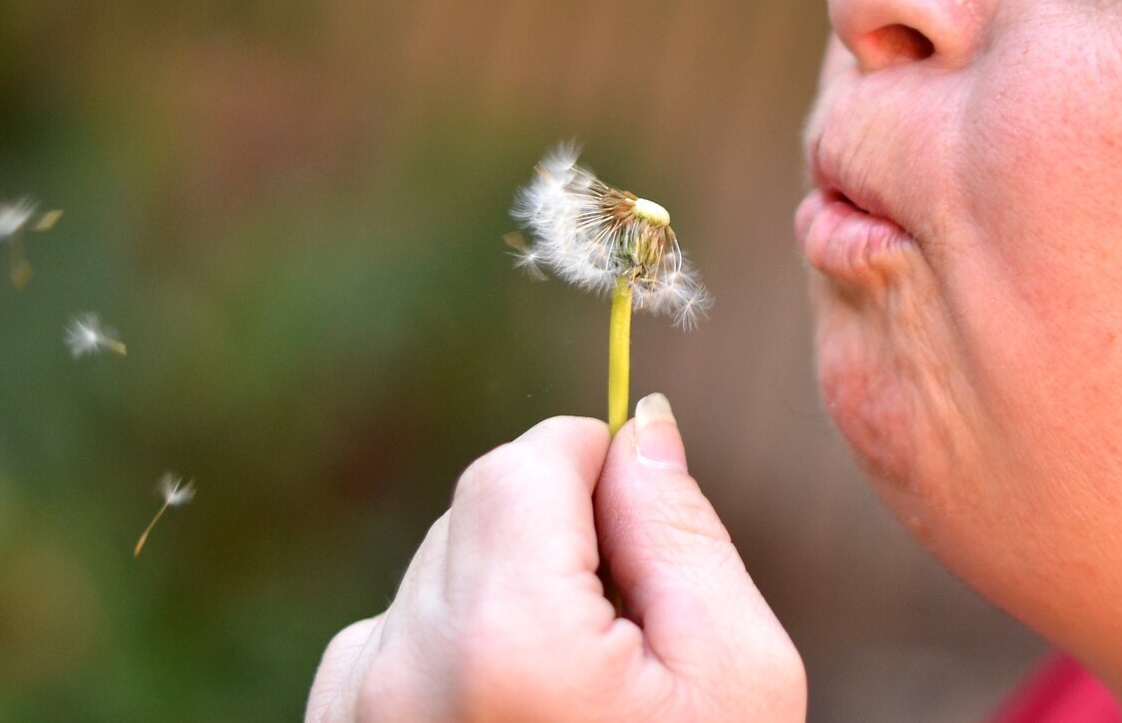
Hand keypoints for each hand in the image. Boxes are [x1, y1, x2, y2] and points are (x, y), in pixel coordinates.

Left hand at [306, 395, 805, 721]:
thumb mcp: (736, 677)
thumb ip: (681, 533)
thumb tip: (640, 425)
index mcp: (507, 644)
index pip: (525, 462)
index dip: (597, 467)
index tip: (645, 528)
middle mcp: (400, 676)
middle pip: (477, 509)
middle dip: (556, 537)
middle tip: (626, 642)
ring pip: (431, 572)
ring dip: (500, 595)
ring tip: (569, 701)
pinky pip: (385, 644)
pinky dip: (447, 654)